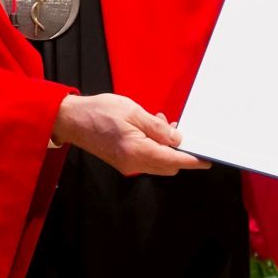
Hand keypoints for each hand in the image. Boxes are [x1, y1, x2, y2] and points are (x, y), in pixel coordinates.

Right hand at [51, 94, 208, 176]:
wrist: (71, 120)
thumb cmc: (98, 112)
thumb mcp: (133, 111)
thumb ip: (156, 127)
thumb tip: (177, 138)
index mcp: (137, 150)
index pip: (173, 161)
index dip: (192, 161)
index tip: (206, 160)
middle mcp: (133, 163)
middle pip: (168, 166)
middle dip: (179, 152)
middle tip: (178, 129)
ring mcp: (127, 165)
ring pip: (158, 163)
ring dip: (165, 148)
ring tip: (160, 123)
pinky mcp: (122, 162)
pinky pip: (146, 160)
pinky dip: (154, 148)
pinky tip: (149, 130)